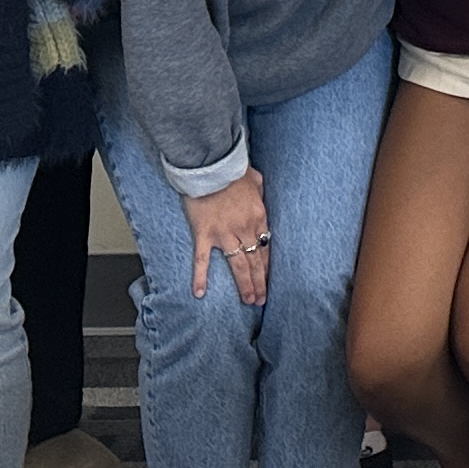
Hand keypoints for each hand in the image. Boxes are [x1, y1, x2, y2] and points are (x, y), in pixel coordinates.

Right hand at [184, 172, 270, 306]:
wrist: (212, 166)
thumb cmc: (233, 170)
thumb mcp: (255, 179)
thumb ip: (259, 191)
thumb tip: (260, 193)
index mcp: (258, 217)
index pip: (265, 248)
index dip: (267, 267)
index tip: (269, 281)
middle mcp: (244, 229)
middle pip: (255, 261)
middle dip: (259, 282)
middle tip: (261, 300)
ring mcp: (224, 234)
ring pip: (238, 264)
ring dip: (244, 284)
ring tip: (249, 300)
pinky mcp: (205, 234)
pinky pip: (202, 260)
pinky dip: (200, 277)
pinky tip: (199, 293)